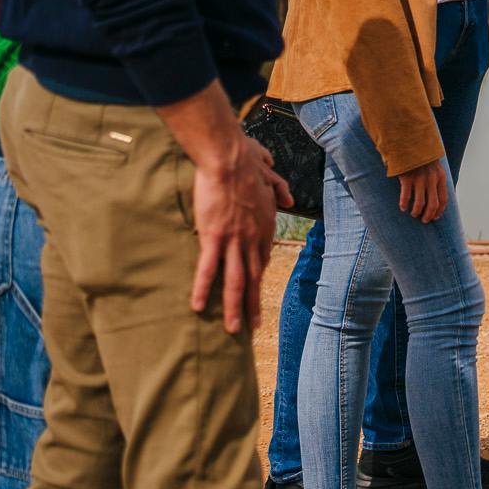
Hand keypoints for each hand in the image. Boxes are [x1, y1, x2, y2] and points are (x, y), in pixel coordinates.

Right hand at [188, 131, 284, 334]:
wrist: (230, 159)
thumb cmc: (246, 162)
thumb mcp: (269, 177)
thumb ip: (279, 190)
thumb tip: (289, 198)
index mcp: (266, 227)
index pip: (262, 260)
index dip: (259, 278)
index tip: (256, 293)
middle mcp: (254, 238)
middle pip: (254, 278)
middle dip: (253, 304)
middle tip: (253, 326)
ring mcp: (235, 240)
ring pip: (235, 281)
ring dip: (234, 307)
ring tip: (233, 329)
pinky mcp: (214, 237)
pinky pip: (207, 269)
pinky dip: (203, 289)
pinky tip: (198, 306)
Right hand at [398, 159, 449, 222]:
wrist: (411, 143)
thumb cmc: (422, 158)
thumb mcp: (435, 167)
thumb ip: (437, 180)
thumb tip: (437, 195)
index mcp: (441, 177)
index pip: (443, 199)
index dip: (440, 210)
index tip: (435, 217)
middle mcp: (432, 179)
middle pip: (433, 204)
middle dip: (429, 215)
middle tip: (424, 220)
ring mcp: (420, 179)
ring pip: (420, 202)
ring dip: (417, 212)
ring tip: (413, 214)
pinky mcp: (407, 178)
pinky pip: (406, 196)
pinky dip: (404, 204)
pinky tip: (403, 208)